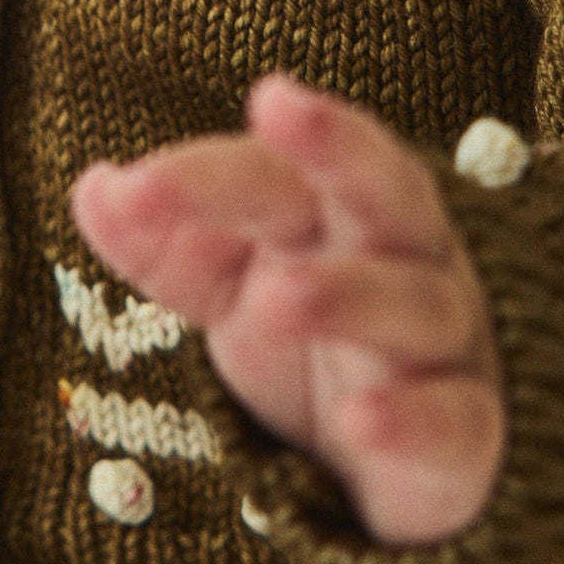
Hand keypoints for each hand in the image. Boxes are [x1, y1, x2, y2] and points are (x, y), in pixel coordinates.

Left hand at [69, 74, 503, 547]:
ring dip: (347, 295)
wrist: (403, 460)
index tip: (133, 184)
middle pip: (384, 187)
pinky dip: (412, 418)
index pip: (275, 175)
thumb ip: (167, 245)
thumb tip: (95, 187)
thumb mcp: (230, 288)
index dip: (205, 175)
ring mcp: (443, 343)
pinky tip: (360, 422)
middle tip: (278, 104)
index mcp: (337, 212)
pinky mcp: (467, 433)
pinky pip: (453, 420)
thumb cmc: (313, 343)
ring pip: (414, 304)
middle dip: (336, 144)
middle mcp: (403, 259)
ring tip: (274, 297)